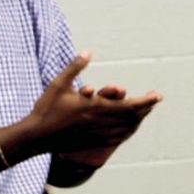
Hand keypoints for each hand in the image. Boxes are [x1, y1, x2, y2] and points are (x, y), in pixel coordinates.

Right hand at [25, 51, 161, 159]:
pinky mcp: (92, 142)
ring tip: (144, 110)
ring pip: (126, 129)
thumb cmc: (46, 108)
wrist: (35, 137)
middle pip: (131, 118)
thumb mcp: (59, 83)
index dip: (146, 101)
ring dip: (138, 119)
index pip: (128, 105)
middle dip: (145, 108)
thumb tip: (88, 51)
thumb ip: (75, 66)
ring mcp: (97, 135)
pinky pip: (117, 138)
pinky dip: (127, 131)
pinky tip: (130, 127)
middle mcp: (99, 123)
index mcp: (94, 107)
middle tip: (153, 99)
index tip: (158, 95)